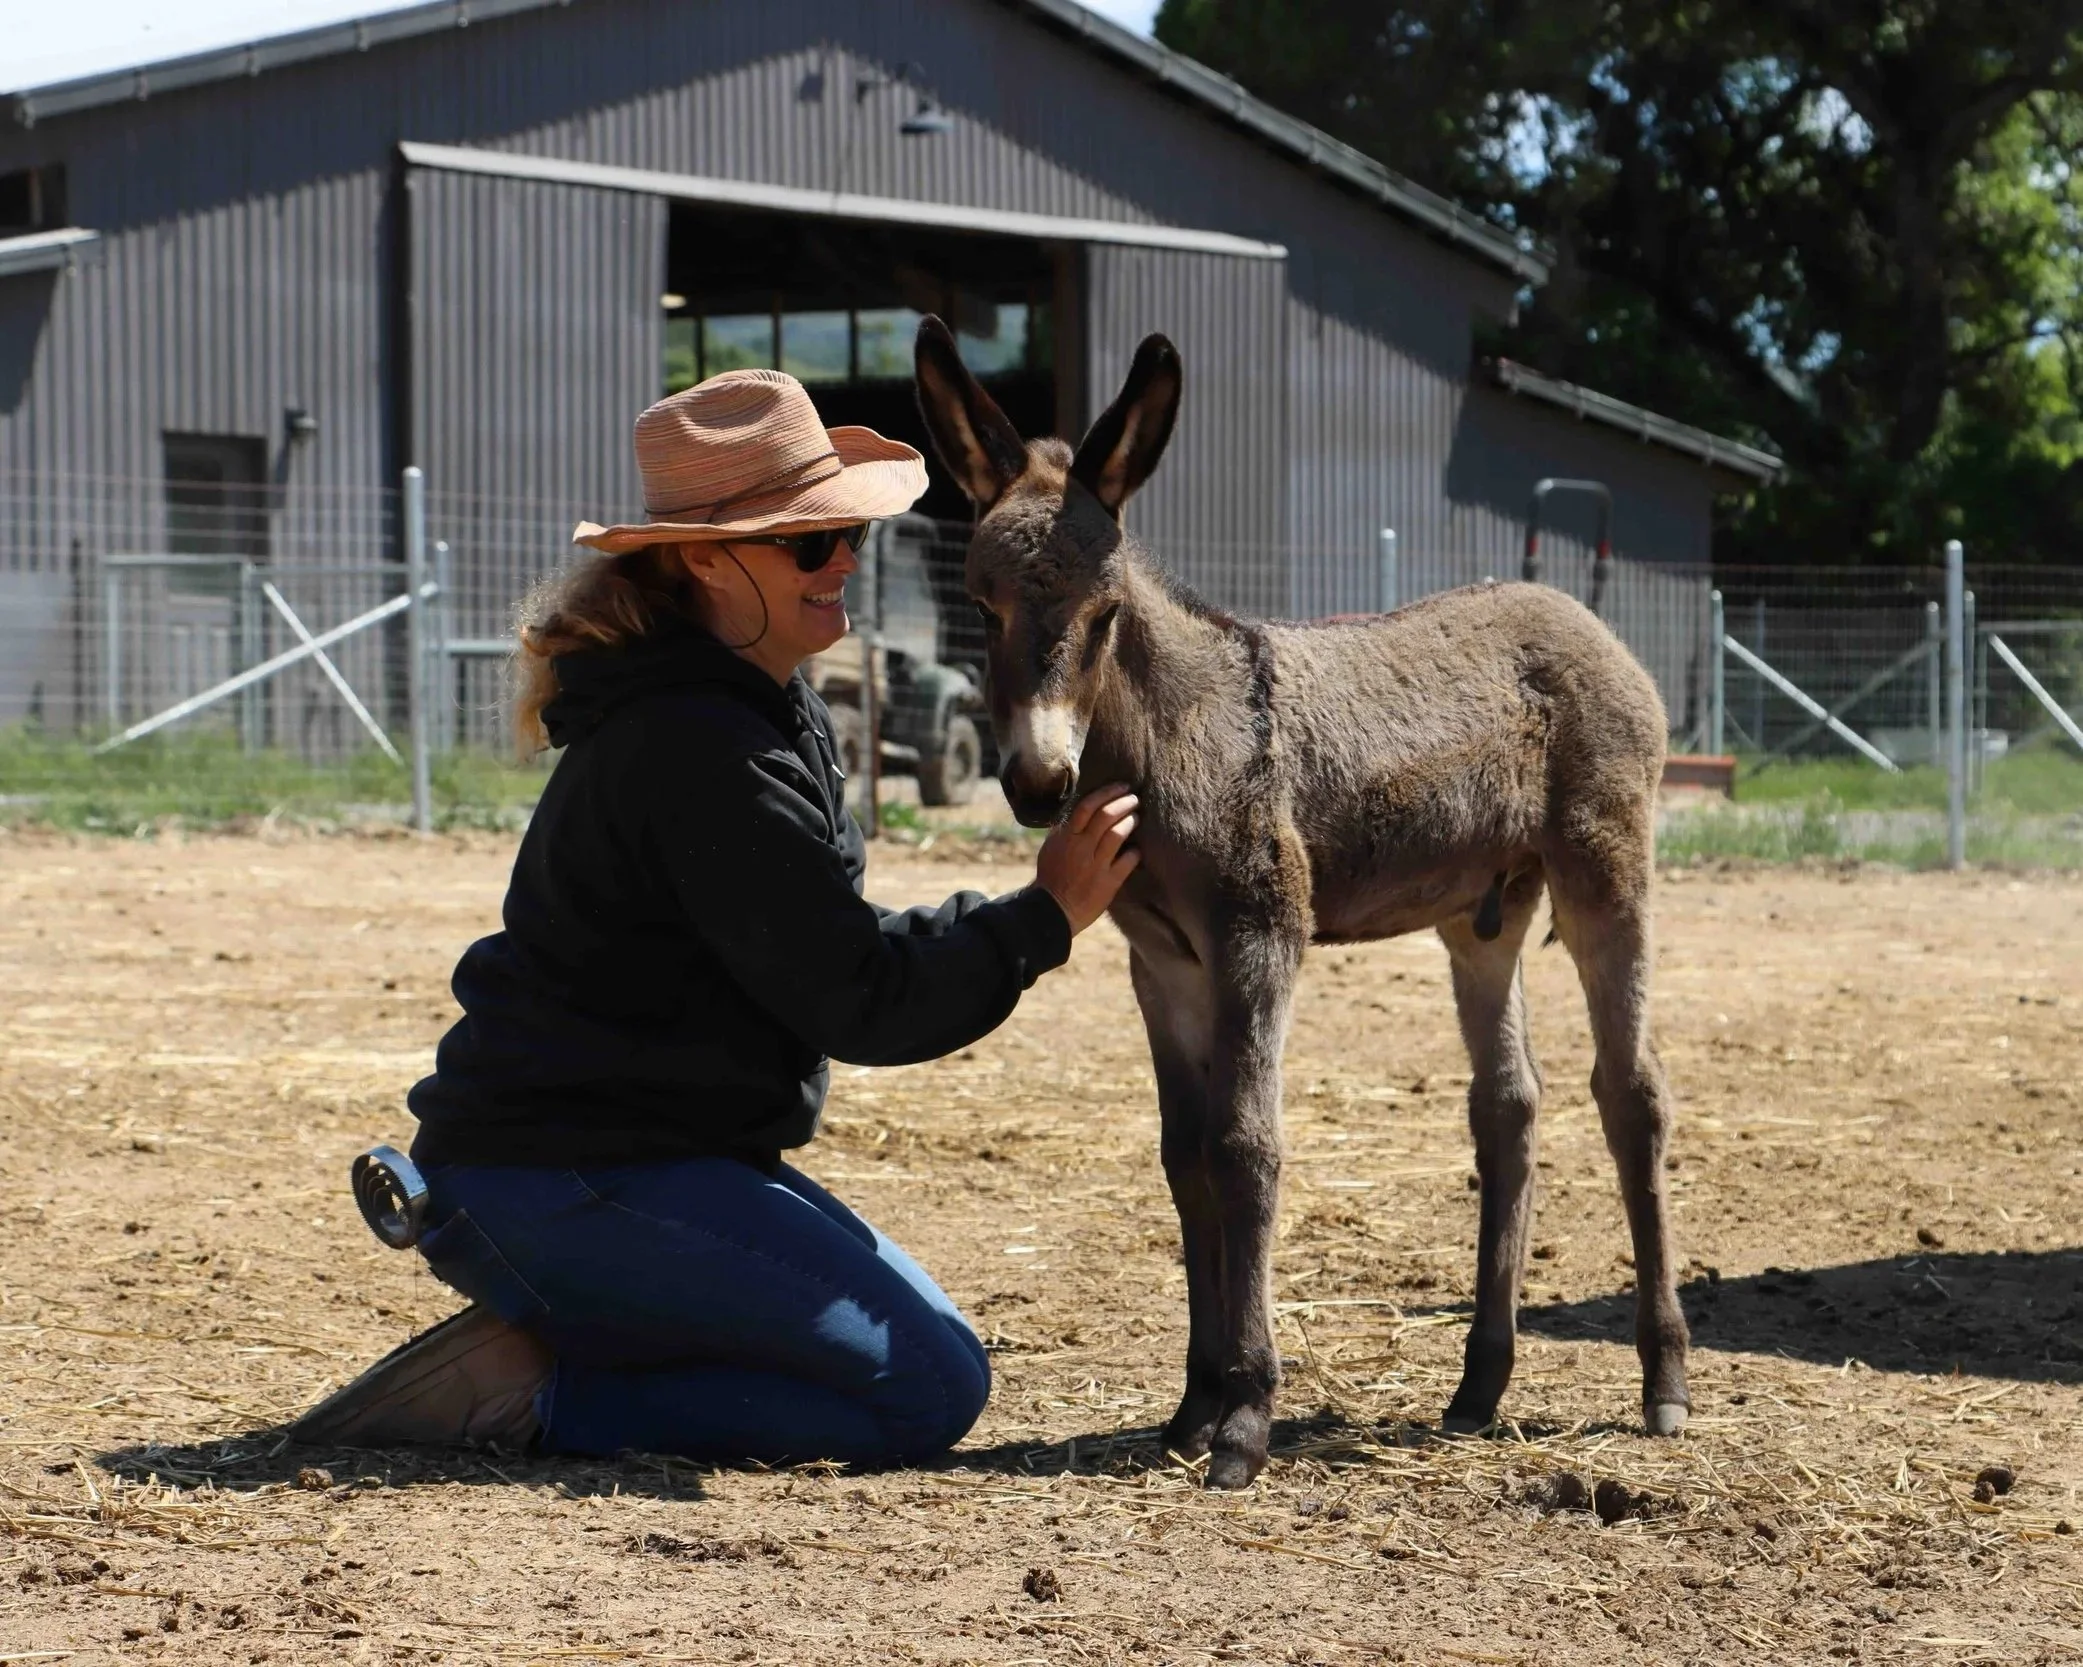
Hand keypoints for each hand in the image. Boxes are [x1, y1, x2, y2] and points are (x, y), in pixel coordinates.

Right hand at [1036, 784, 1140, 936]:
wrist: (1053, 911)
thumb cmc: (1052, 877)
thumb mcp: (1052, 848)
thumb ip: (1066, 829)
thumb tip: (1081, 809)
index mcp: (1065, 837)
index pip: (1087, 806)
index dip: (1107, 793)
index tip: (1122, 787)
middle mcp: (1080, 848)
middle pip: (1106, 816)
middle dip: (1124, 803)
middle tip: (1134, 799)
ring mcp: (1095, 866)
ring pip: (1117, 834)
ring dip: (1130, 822)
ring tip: (1137, 818)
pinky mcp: (1108, 884)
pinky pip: (1127, 861)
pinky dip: (1135, 852)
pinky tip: (1137, 850)